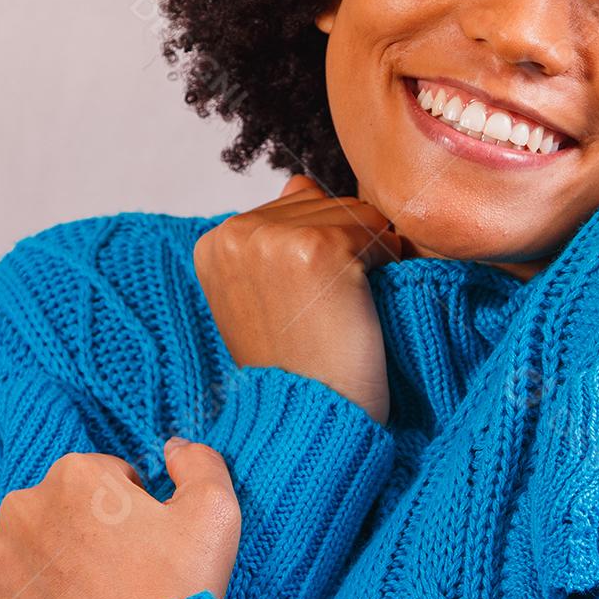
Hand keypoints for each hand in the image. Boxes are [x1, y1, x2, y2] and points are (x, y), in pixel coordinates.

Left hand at [0, 439, 240, 598]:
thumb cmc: (180, 594)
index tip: (140, 552)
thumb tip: (171, 447)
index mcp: (75, 474)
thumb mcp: (214, 513)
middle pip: (55, 515)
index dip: (127, 517)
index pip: (100, 483)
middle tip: (114, 585)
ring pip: (20, 555)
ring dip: (45, 574)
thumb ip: (197, 463)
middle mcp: (21, 505)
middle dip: (80, 540)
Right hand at [193, 173, 403, 424]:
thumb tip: (299, 180)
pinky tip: (357, 308)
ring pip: (354, 210)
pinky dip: (384, 265)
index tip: (301, 304)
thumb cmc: (299, 363)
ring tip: (338, 309)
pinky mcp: (317, 248)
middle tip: (323, 311)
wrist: (311, 417)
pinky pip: (377, 231)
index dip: (318, 250)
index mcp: (214, 242)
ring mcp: (273, 237)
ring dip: (365, 256)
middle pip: (324, 201)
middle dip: (343, 246)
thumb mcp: (266, 294)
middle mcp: (234, 232)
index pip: (295, 204)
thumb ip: (277, 232)